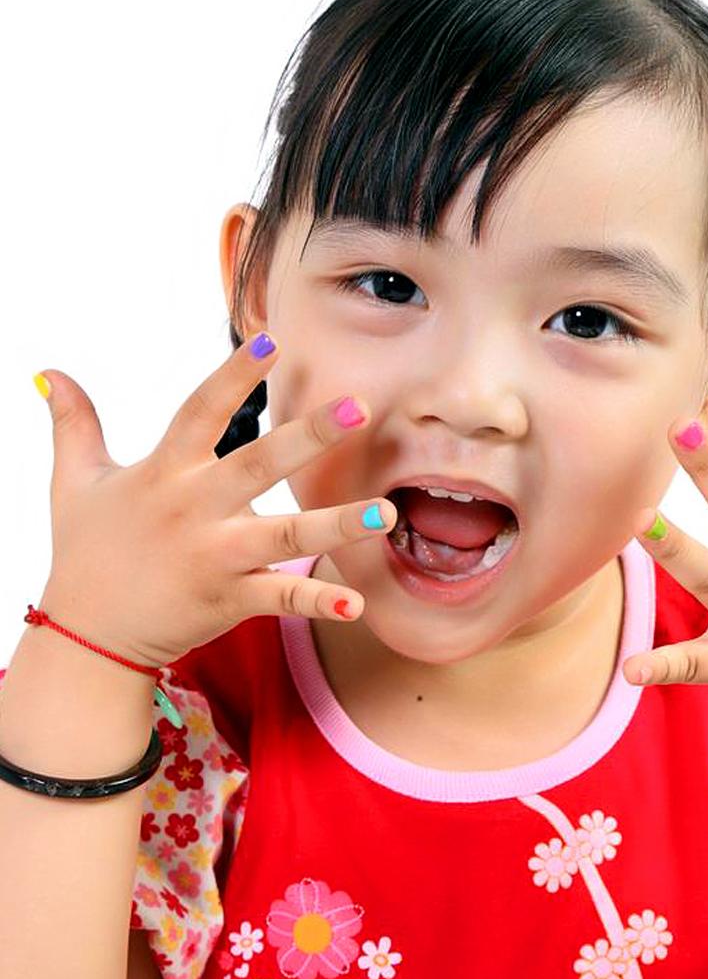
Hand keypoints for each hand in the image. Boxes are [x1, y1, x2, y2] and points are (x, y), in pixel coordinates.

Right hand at [35, 334, 397, 671]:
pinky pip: (281, 598)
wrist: (88, 637)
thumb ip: (73, 424)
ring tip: (386, 512)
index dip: (234, 376)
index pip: (201, 411)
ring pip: (285, 534)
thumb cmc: (86, 552)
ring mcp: (214, 556)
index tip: (272, 341)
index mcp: (164, 472)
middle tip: (359, 407)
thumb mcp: (73, 483)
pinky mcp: (228, 599)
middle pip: (258, 463)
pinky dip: (318, 603)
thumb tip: (50, 372)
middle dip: (311, 436)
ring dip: (337, 524)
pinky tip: (356, 603)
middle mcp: (194, 509)